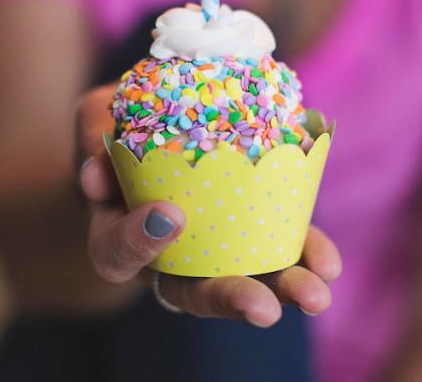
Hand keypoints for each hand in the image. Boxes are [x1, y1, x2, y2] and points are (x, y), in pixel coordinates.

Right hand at [77, 83, 341, 326]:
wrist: (160, 121)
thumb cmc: (120, 124)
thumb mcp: (96, 116)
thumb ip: (94, 132)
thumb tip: (99, 167)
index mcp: (117, 232)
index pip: (117, 254)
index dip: (139, 243)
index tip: (168, 216)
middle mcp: (166, 255)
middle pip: (191, 291)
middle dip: (231, 298)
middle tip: (263, 306)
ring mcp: (214, 249)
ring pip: (244, 282)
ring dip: (283, 290)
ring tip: (316, 292)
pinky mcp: (255, 230)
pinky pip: (281, 250)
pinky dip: (305, 256)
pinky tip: (327, 262)